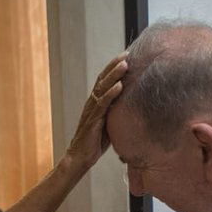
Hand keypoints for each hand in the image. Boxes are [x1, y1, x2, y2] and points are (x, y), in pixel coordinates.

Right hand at [65, 52, 127, 169]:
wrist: (80, 157)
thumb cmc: (95, 142)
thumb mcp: (109, 123)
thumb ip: (116, 112)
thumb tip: (132, 106)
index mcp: (96, 102)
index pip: (104, 80)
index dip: (114, 67)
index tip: (126, 56)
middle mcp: (92, 103)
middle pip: (103, 79)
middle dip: (115, 65)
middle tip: (127, 53)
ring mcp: (92, 111)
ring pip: (103, 88)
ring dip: (114, 75)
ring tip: (125, 64)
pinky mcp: (93, 120)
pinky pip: (102, 105)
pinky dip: (111, 94)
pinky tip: (119, 86)